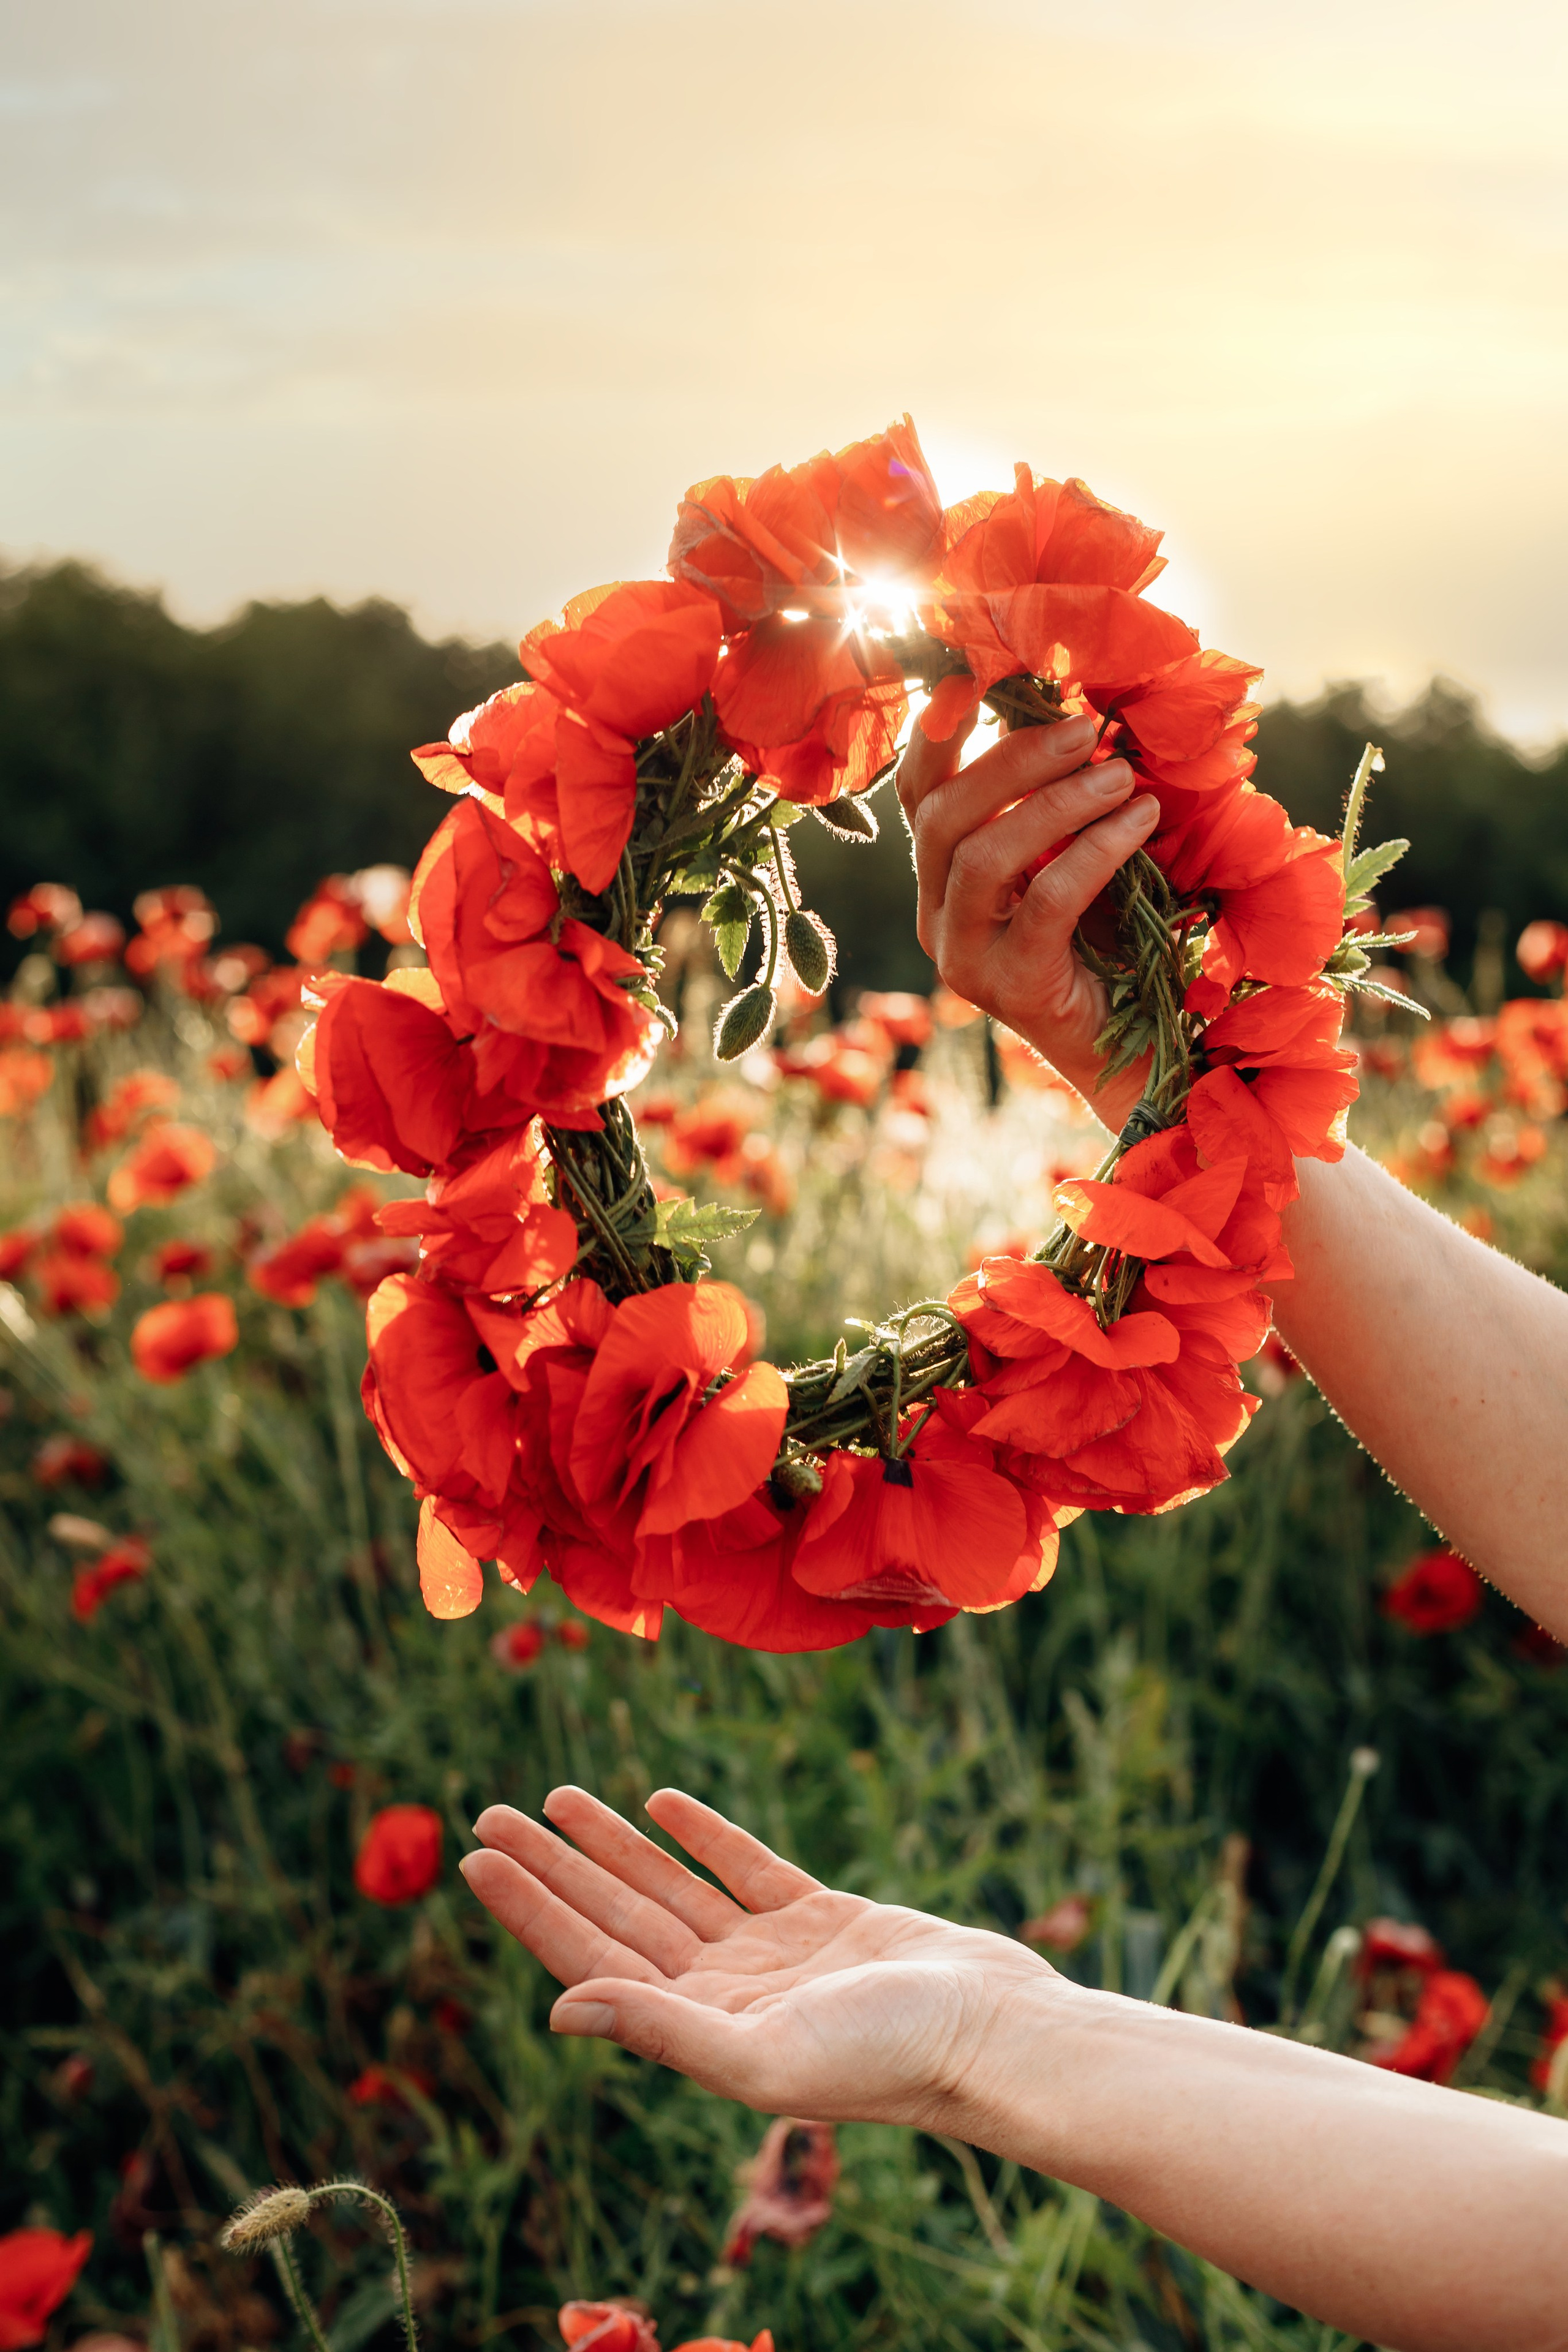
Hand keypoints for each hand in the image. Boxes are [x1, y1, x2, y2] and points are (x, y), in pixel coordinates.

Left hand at [460, 1785, 1055, 2129]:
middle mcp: (724, 1993)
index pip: (591, 1959)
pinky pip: (743, 1868)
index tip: (478, 1858)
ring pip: (670, 1886)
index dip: (533, 1908)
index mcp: (701, 2032)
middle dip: (553, 1866)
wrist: (993, 2034)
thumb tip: (560, 2009)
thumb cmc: (888, 2059)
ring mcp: (772, 1955)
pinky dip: (700, 1834)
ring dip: (613, 1843)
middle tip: (490, 1812)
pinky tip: (660, 1803)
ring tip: (559, 1797)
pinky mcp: (822, 1919)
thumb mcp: (763, 2056)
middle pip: (617, 1916)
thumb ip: (663, 2030)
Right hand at [895, 709, 1159, 1130]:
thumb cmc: (1108, 943)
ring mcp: (963, 957)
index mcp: (937, 880)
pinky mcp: (1009, 986)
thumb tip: (1086, 711)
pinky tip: (1140, 821)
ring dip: (1058, 802)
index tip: (983, 673)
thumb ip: (1056, 805)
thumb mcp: (1071, 860)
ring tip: (1123, 776)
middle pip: (942, 815)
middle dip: (1014, 758)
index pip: (917, 792)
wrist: (1132, 1053)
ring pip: (983, 855)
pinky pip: (1044, 900)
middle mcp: (934, 916)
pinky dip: (1095, 850)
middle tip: (1088, 729)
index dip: (940, 730)